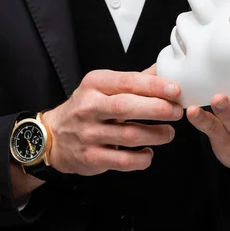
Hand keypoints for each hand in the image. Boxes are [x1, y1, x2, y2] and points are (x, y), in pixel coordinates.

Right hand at [42, 68, 182, 175]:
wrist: (52, 136)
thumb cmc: (85, 108)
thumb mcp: (102, 86)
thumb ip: (133, 80)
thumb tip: (165, 71)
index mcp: (95, 85)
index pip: (128, 82)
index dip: (154, 86)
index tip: (175, 89)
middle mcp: (89, 107)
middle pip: (127, 107)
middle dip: (158, 109)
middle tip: (177, 112)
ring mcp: (88, 134)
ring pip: (129, 135)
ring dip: (156, 134)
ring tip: (169, 133)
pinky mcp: (91, 158)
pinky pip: (123, 160)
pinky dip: (142, 159)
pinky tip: (149, 153)